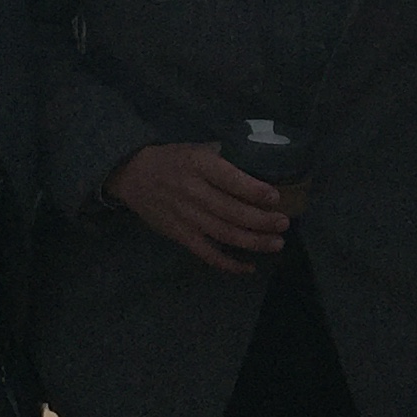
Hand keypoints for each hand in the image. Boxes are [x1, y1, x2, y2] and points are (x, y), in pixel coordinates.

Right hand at [104, 142, 287, 273]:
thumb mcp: (196, 149)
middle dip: (262, 220)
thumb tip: (261, 171)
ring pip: (224, 233)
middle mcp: (193, 192)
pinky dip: (228, 263)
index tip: (276, 197)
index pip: (230, 180)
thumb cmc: (172, 160)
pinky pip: (207, 253)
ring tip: (276, 243)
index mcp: (199, 165)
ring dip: (253, 241)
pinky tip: (249, 267)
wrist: (132, 175)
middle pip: (232, 211)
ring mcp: (186, 217)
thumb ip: (223, 160)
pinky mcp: (180, 235)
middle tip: (284, 223)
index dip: (254, 190)